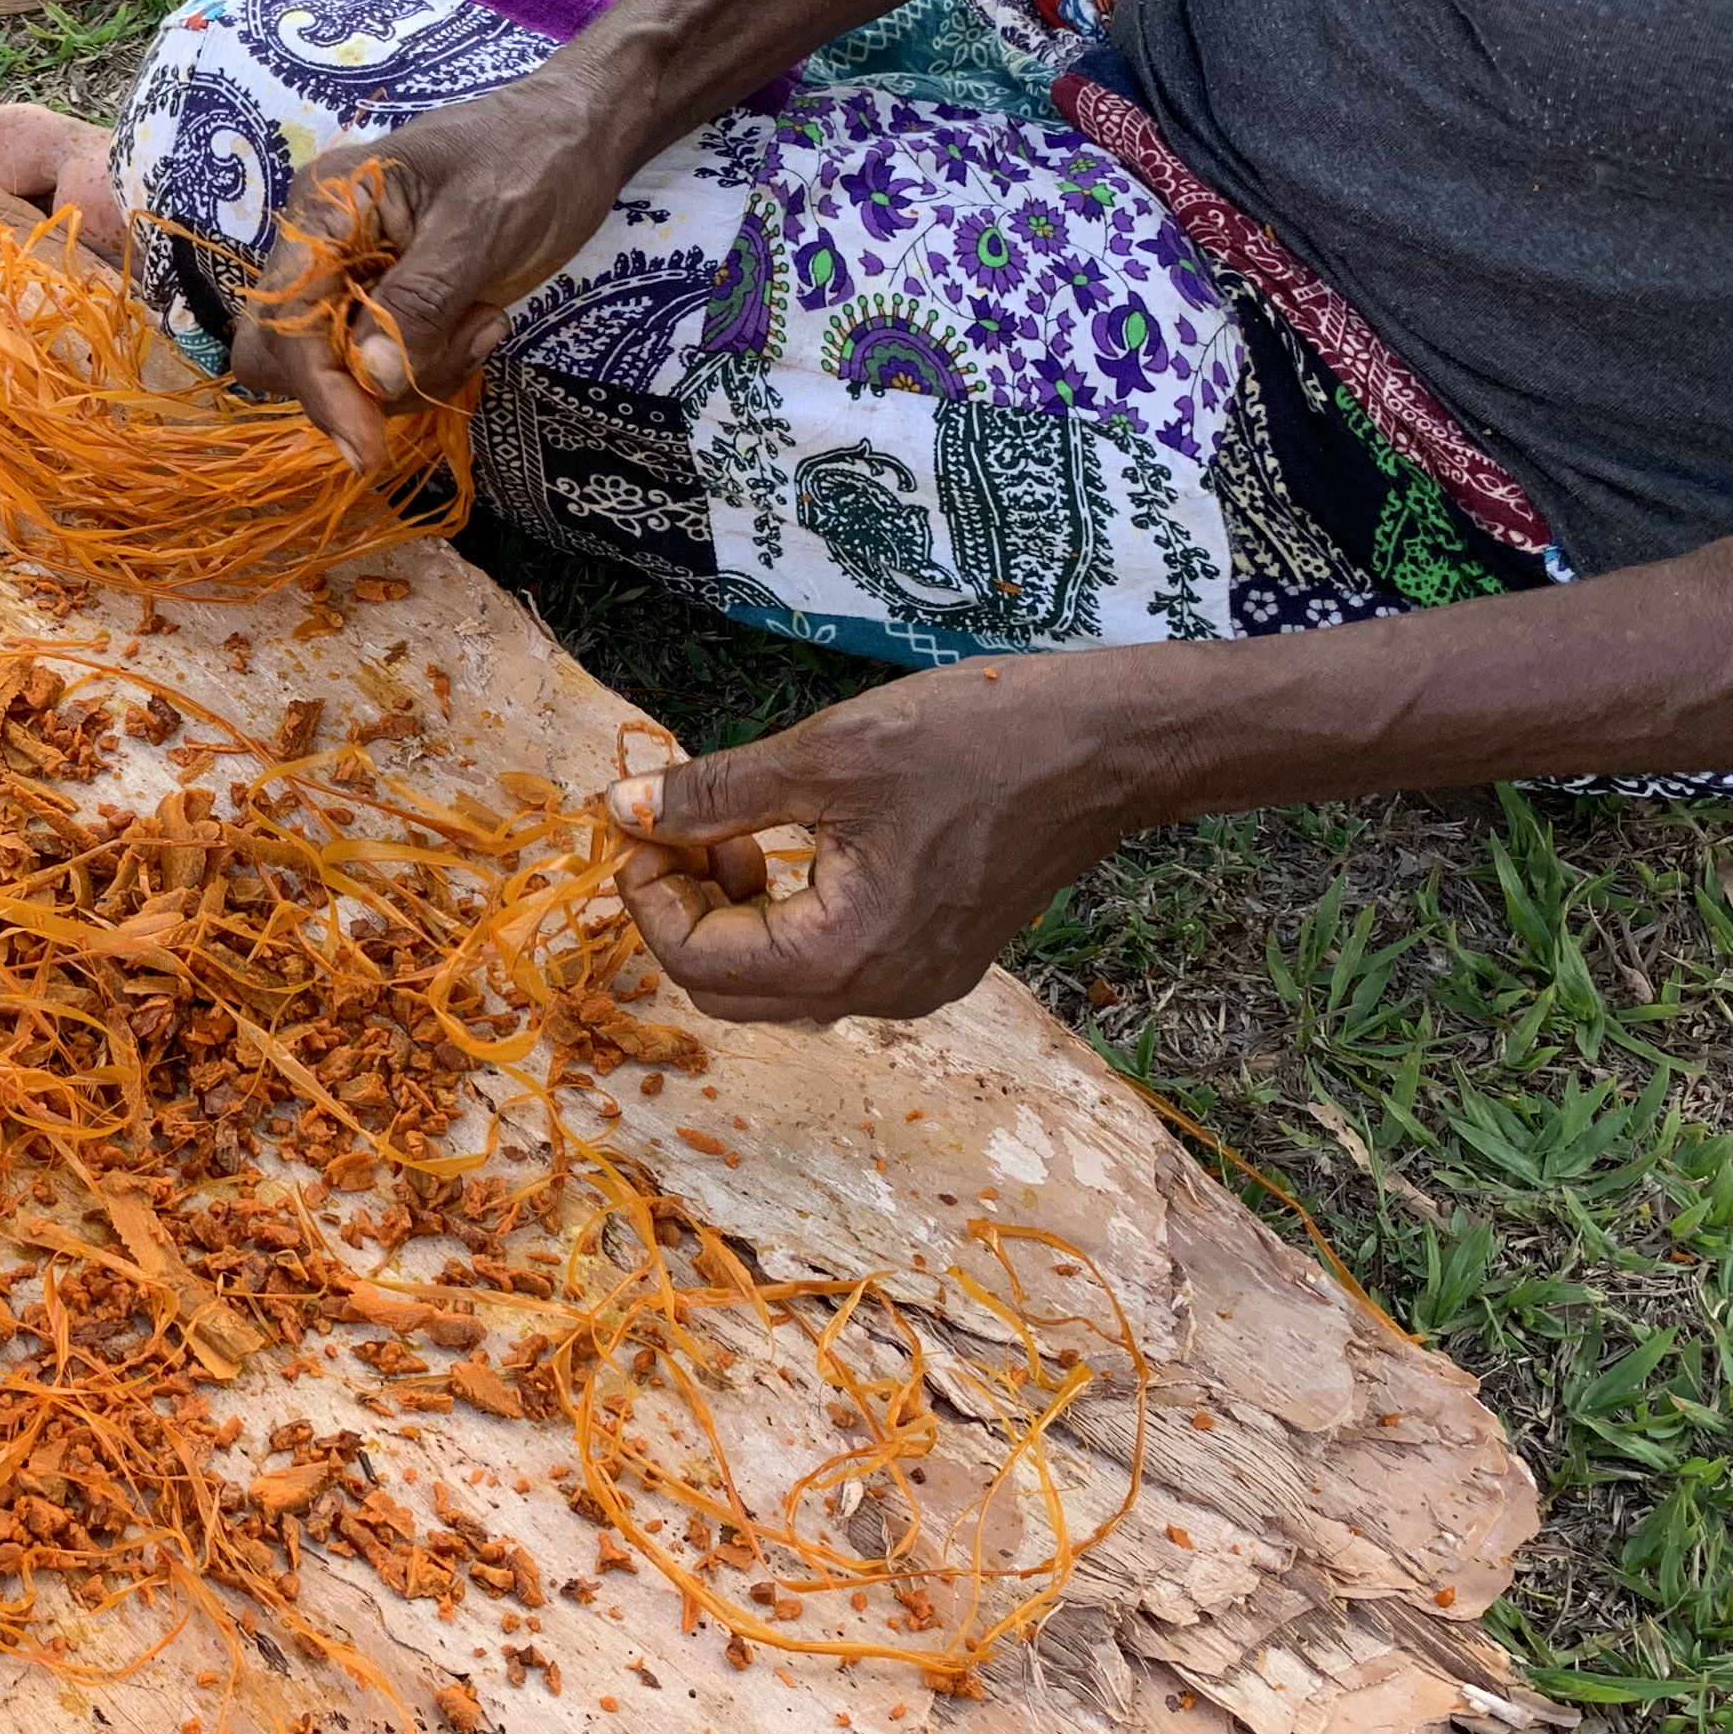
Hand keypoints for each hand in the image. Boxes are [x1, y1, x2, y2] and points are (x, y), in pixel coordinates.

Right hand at [225, 70, 633, 470]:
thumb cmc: (532, 157)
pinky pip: (381, 368)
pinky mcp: (384, 304)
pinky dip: (429, 365)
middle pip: (290, 359)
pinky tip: (481, 320)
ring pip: (339, 374)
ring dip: (412, 372)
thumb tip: (369, 377)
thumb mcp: (483, 225)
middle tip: (451, 349)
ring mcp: (348, 278)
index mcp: (324, 210)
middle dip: (362, 383)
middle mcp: (318, 248)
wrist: (576, 134)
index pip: (287, 324)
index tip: (368, 447)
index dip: (322, 389)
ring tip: (482, 321)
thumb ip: (422, 300)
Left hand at [602, 660, 1140, 1022]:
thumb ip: (715, 794)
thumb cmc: (976, 739)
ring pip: (780, 982)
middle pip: (730, 989)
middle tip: (676, 829)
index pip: (698, 963)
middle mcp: (880, 994)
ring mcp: (915, 985)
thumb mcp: (824, 754)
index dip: (646, 895)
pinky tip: (791, 845)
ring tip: (733, 828)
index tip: (636, 826)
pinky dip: (788, 917)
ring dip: (735, 915)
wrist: (1110, 747)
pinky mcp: (938, 960)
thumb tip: (622, 809)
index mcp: (846, 956)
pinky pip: (832, 964)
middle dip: (683, 911)